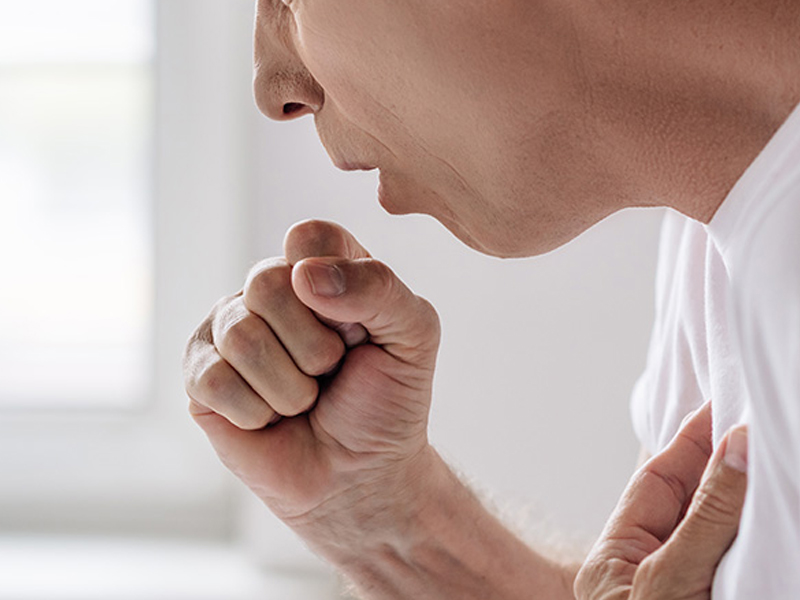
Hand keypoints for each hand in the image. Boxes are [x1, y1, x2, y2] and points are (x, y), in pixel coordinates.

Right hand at [183, 220, 439, 549]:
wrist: (360, 477)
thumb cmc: (387, 402)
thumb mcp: (414, 337)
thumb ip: (378, 288)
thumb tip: (303, 274)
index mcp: (321, 267)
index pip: (311, 237)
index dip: (339, 286)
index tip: (359, 330)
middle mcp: (270, 289)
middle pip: (267, 283)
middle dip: (315, 348)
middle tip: (330, 372)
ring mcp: (229, 329)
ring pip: (243, 337)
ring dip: (291, 388)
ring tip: (304, 399)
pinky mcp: (200, 377)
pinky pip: (215, 380)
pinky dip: (258, 413)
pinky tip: (270, 418)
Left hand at [575, 403, 747, 599]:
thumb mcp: (670, 578)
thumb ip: (704, 518)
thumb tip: (736, 446)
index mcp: (613, 561)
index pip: (653, 484)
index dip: (688, 444)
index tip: (718, 408)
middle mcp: (641, 572)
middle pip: (684, 503)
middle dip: (717, 467)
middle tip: (753, 430)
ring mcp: (677, 588)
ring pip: (711, 530)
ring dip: (739, 500)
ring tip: (766, 463)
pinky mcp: (714, 598)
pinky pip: (733, 558)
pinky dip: (752, 536)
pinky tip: (770, 513)